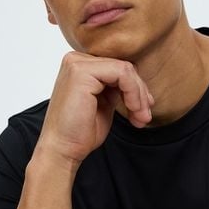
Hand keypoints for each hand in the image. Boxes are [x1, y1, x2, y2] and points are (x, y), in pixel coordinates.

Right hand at [35, 51, 153, 165]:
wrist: (63, 148)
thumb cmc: (81, 131)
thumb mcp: (105, 103)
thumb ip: (116, 88)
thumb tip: (140, 83)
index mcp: (81, 66)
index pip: (119, 67)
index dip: (137, 88)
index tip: (144, 110)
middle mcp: (76, 60)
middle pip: (124, 66)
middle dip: (140, 93)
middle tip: (145, 116)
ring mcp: (77, 64)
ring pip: (126, 69)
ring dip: (139, 95)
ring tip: (141, 117)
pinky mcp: (81, 72)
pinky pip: (122, 73)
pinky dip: (133, 92)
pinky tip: (132, 110)